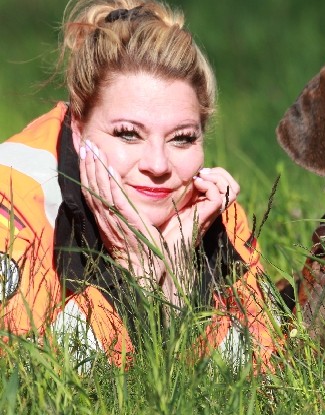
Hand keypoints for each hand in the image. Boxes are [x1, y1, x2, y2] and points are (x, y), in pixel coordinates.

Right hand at [78, 141, 239, 297]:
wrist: (146, 270)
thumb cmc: (141, 249)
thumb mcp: (130, 227)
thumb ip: (125, 212)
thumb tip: (125, 199)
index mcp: (106, 218)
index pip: (92, 190)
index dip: (88, 171)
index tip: (87, 154)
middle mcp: (105, 217)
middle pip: (91, 185)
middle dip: (88, 164)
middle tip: (87, 143)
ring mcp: (113, 219)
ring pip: (99, 188)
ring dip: (95, 167)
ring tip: (93, 148)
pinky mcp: (125, 221)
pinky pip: (114, 198)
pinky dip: (109, 182)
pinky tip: (109, 167)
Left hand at [158, 166, 239, 250]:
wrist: (156, 254)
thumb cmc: (155, 231)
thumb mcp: (161, 205)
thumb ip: (165, 192)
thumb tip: (152, 175)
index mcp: (202, 204)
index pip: (224, 186)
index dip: (215, 174)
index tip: (196, 172)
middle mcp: (209, 208)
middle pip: (233, 188)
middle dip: (220, 174)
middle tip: (201, 174)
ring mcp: (208, 213)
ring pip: (232, 191)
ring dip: (218, 178)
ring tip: (200, 178)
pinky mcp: (204, 218)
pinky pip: (218, 199)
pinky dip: (210, 187)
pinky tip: (195, 185)